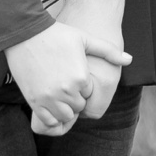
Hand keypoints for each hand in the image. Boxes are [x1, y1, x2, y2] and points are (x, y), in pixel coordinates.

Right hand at [5, 22, 129, 134]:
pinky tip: (51, 103)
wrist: (26, 35)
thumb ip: (108, 51)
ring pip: (64, 116)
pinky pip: (47, 121)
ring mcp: (49, 98)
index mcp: (81, 77)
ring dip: (64, 109)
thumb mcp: (86, 39)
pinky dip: (51, 117)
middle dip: (75, 99)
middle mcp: (66, 91)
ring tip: (59, 93)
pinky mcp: (34, 101)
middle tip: (67, 84)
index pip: (89, 94)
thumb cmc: (58, 35)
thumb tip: (129, 60)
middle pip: (78, 107)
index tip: (76, 75)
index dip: (84, 87)